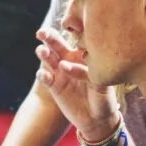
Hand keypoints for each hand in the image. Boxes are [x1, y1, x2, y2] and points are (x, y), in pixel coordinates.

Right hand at [34, 26, 120, 140]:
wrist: (96, 120)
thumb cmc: (103, 99)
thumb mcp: (100, 85)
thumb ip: (84, 73)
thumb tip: (64, 65)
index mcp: (85, 56)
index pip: (76, 39)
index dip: (69, 31)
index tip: (64, 26)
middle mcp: (70, 61)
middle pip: (58, 45)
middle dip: (49, 37)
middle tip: (42, 33)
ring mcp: (60, 72)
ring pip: (49, 58)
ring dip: (44, 54)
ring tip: (42, 52)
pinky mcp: (53, 86)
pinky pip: (45, 77)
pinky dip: (42, 75)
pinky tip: (44, 75)